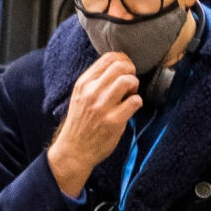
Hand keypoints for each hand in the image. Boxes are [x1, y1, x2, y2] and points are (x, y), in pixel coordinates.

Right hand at [47, 52, 142, 199]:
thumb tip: (119, 66)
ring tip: (130, 94)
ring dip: (134, 85)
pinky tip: (131, 108)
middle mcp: (91, 93)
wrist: (73, 152)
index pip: (108, 58)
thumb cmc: (80, 124)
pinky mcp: (114, 121)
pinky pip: (135, 101)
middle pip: (120, 66)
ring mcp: (102, 108)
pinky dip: (137, 102)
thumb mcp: (80, 97)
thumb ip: (95, 81)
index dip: (123, 59)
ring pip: (128, 80)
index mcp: (83, 84)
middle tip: (130, 82)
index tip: (125, 69)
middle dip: (131, 71)